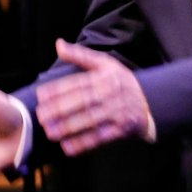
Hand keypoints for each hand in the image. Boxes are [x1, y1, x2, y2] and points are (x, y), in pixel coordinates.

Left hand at [34, 39, 151, 156]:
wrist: (151, 102)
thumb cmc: (122, 81)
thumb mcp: (105, 63)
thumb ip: (80, 55)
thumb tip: (58, 44)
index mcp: (105, 77)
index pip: (78, 83)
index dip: (58, 90)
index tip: (40, 96)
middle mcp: (111, 94)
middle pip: (83, 102)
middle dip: (60, 110)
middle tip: (41, 117)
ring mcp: (117, 113)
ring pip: (90, 121)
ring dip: (69, 128)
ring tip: (50, 132)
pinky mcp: (121, 130)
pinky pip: (100, 138)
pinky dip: (84, 143)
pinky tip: (67, 147)